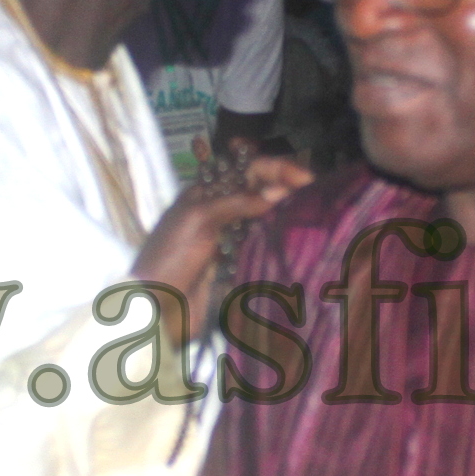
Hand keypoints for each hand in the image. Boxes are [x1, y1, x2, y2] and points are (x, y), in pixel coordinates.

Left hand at [132, 156, 313, 322]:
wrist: (156, 306)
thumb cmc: (171, 256)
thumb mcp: (199, 219)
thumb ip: (237, 202)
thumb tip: (278, 192)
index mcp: (205, 193)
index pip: (246, 170)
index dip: (276, 168)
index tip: (305, 178)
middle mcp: (218, 211)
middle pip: (258, 192)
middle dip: (286, 189)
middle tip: (318, 196)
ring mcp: (227, 239)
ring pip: (262, 218)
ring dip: (286, 215)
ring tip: (314, 217)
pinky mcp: (234, 265)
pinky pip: (260, 247)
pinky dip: (278, 242)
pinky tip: (298, 242)